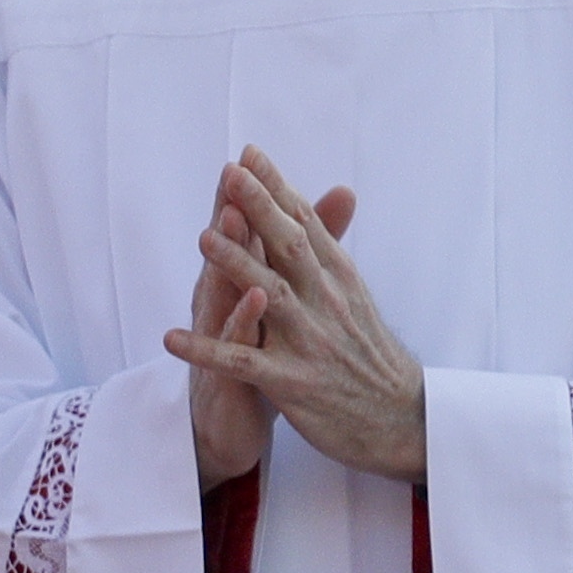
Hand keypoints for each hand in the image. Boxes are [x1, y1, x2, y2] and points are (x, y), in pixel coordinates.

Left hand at [161, 146, 425, 483]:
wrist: (401, 419)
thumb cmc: (366, 350)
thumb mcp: (353, 292)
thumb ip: (330, 244)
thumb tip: (332, 190)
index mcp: (338, 278)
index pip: (305, 224)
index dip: (277, 189)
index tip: (249, 154)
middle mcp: (326, 303)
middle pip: (291, 248)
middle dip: (260, 209)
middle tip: (231, 174)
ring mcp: (310, 342)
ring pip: (271, 298)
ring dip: (238, 266)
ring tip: (204, 238)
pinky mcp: (293, 383)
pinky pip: (244, 364)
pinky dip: (208, 350)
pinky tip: (172, 338)